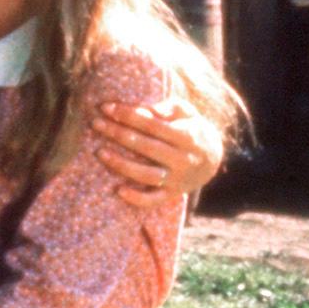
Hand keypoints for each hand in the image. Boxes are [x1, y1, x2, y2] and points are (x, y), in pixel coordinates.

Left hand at [92, 97, 221, 207]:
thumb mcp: (188, 113)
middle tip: (96, 123)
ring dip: (121, 164)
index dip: (128, 115)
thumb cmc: (191, 129)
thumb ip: (170, 108)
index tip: (106, 107)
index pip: (152, 125)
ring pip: (146, 174)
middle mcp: (182, 159)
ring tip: (100, 153)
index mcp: (187, 136)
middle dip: (118, 133)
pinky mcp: (171, 194)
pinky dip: (136, 199)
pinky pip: (152, 200)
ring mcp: (176, 179)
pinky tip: (119, 190)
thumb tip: (149, 110)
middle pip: (145, 147)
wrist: (212, 160)